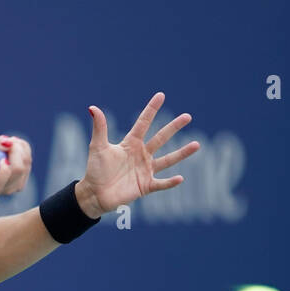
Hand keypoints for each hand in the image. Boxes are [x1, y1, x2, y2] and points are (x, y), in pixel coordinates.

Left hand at [75, 93, 199, 217]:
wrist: (94, 194)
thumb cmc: (95, 170)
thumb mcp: (98, 147)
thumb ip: (100, 128)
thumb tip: (93, 107)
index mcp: (131, 143)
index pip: (143, 123)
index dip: (151, 110)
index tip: (161, 96)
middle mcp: (141, 155)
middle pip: (160, 138)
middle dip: (174, 127)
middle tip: (187, 116)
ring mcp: (145, 170)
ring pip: (167, 160)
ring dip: (182, 153)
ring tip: (196, 144)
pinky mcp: (145, 186)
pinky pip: (161, 183)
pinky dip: (170, 182)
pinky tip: (180, 178)